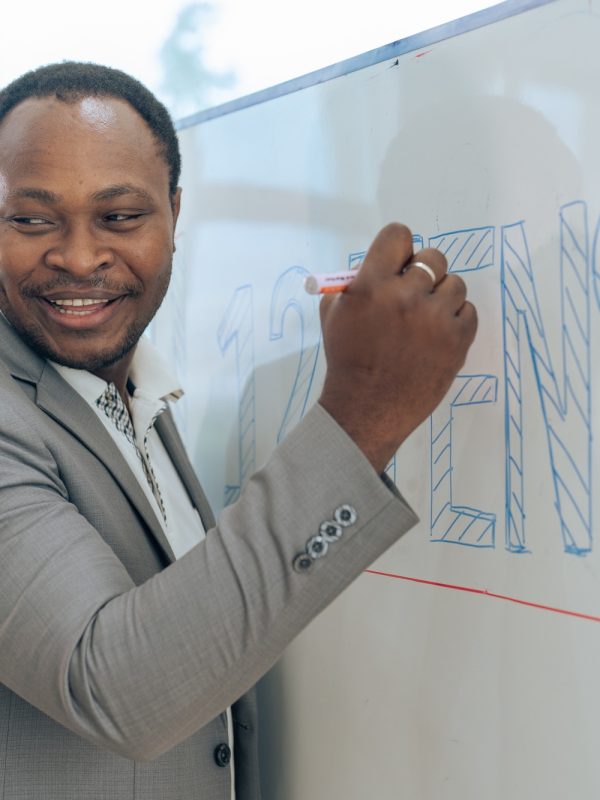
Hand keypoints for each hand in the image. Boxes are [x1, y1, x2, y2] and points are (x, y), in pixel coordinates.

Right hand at [318, 223, 477, 472]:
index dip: (399, 248)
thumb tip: (380, 265)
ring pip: (455, 283)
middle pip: (433, 257)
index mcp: (372, 284)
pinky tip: (437, 336)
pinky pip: (469, 311)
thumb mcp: (335, 316)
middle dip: (424, 273)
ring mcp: (435, 317)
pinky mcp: (458, 339)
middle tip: (414, 296)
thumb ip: (355, 284)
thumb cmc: (347, 361)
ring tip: (426, 321)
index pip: (398, 235)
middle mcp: (406, 295)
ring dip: (441, 298)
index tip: (399, 264)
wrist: (367, 409)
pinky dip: (455, 321)